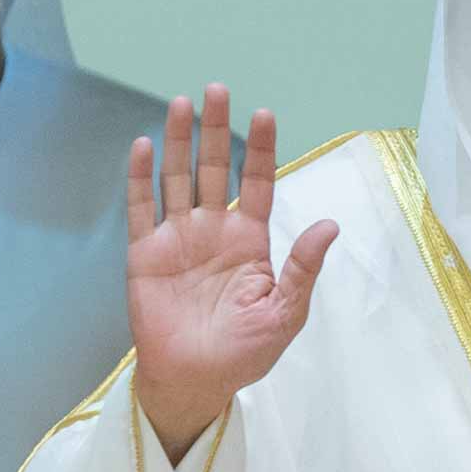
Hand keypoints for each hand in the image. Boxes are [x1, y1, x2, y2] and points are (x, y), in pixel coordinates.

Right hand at [126, 85, 338, 463]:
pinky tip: (142, 146)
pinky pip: (141, 208)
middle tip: (217, 89)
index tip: (264, 113)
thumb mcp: (285, 313)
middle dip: (216, 129)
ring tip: (181, 104)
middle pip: (215, 168)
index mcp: (249, 241)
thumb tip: (330, 224)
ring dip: (178, 142)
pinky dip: (140, 177)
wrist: (195, 382)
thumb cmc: (244, 353)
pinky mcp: (145, 254)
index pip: (256, 183)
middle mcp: (213, 230)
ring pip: (178, 178)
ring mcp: (178, 239)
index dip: (260, 149)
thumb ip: (303, 268)